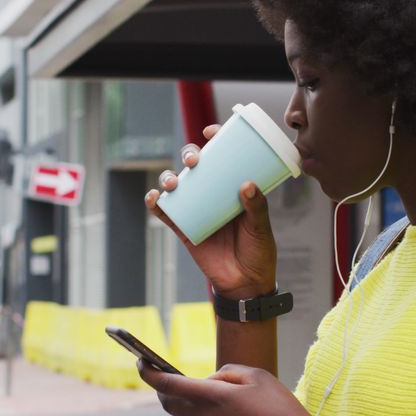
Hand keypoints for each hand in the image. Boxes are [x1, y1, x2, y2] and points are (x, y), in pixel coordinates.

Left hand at [138, 360, 319, 415]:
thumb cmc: (280, 408)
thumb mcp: (255, 375)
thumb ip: (225, 373)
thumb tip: (208, 381)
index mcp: (213, 397)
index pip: (168, 384)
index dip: (150, 373)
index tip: (140, 363)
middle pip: (170, 405)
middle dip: (164, 390)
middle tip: (166, 379)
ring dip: (185, 408)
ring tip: (200, 397)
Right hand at [144, 125, 276, 298]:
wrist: (245, 285)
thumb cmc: (259, 253)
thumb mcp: (262, 228)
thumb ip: (256, 207)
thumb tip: (246, 184)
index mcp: (233, 189)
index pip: (223, 158)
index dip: (215, 140)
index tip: (211, 131)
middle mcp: (213, 195)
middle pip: (196, 167)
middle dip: (189, 155)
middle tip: (194, 159)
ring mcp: (197, 210)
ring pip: (178, 185)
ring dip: (169, 177)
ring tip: (173, 182)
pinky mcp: (184, 229)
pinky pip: (166, 213)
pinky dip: (156, 203)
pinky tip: (154, 198)